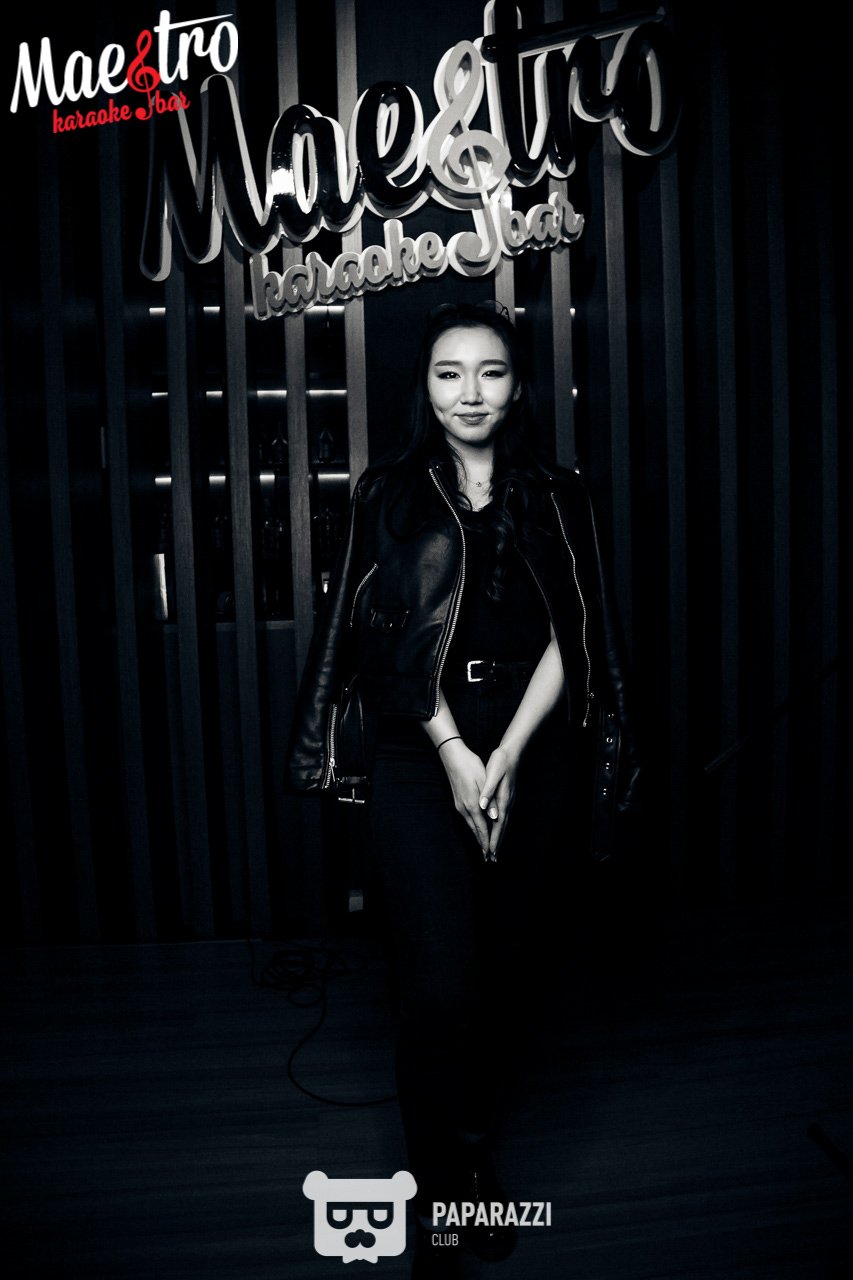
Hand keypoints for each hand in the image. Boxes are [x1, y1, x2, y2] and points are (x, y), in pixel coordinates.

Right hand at [437, 739, 490, 855]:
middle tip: (489, 857)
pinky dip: (474, 827)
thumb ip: (490, 801)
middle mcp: (464, 808)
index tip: (491, 854)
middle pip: (475, 831)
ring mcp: (460, 805)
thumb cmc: (471, 767)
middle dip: (482, 844)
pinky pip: (468, 819)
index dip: (488, 842)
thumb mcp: (484, 782)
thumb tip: (495, 818)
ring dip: (478, 837)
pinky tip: (477, 828)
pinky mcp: (458, 801)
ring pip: (471, 826)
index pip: (482, 828)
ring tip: (484, 847)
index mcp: (473, 804)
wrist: (453, 757)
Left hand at [480, 745, 519, 858]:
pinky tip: (496, 829)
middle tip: (492, 859)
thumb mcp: (493, 774)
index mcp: (502, 799)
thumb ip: (488, 792)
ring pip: (503, 823)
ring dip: (498, 837)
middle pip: (501, 828)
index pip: (497, 824)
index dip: (493, 839)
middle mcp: (507, 803)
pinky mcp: (507, 798)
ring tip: (494, 850)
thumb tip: (485, 808)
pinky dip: (499, 827)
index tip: (490, 852)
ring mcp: (509, 801)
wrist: (512, 752)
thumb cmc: (501, 761)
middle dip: (496, 843)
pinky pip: (503, 817)